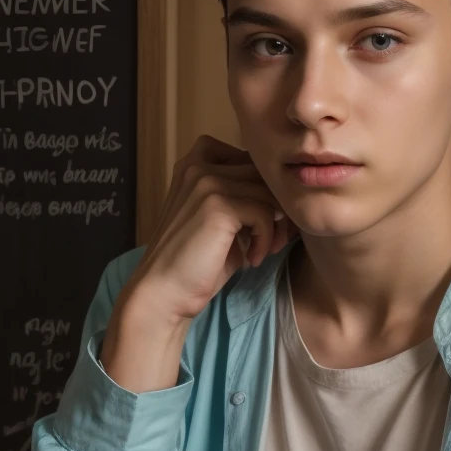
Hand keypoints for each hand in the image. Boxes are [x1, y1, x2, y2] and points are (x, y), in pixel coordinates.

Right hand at [131, 135, 292, 322]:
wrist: (164, 292)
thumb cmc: (194, 261)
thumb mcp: (218, 220)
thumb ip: (241, 197)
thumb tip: (285, 194)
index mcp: (193, 165)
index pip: (250, 158)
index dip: (264, 187)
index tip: (267, 219)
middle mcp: (197, 166)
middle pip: (262, 172)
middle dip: (277, 206)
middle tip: (275, 238)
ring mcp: (206, 183)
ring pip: (268, 192)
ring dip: (276, 226)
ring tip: (264, 250)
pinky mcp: (218, 205)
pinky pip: (264, 213)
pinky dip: (266, 239)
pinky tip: (252, 259)